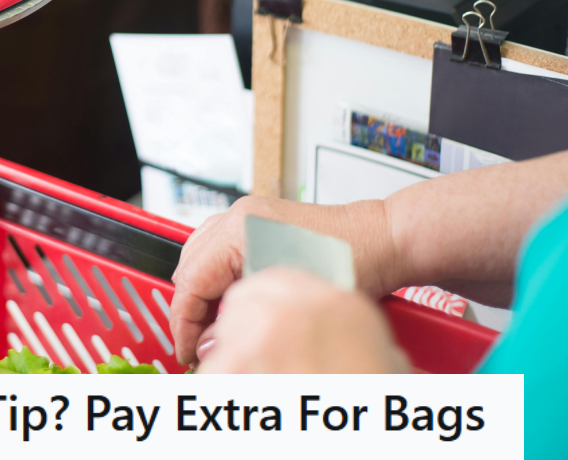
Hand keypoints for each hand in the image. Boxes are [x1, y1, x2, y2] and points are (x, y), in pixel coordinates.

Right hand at [169, 196, 400, 364]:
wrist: (383, 239)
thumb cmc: (353, 263)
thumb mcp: (294, 303)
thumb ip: (244, 323)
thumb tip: (209, 347)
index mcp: (241, 230)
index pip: (191, 282)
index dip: (184, 324)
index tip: (189, 352)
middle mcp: (238, 217)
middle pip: (187, 269)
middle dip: (189, 312)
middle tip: (199, 347)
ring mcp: (245, 216)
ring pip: (197, 260)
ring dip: (200, 296)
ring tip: (213, 329)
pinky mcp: (254, 222)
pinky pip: (216, 252)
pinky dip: (215, 281)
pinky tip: (231, 305)